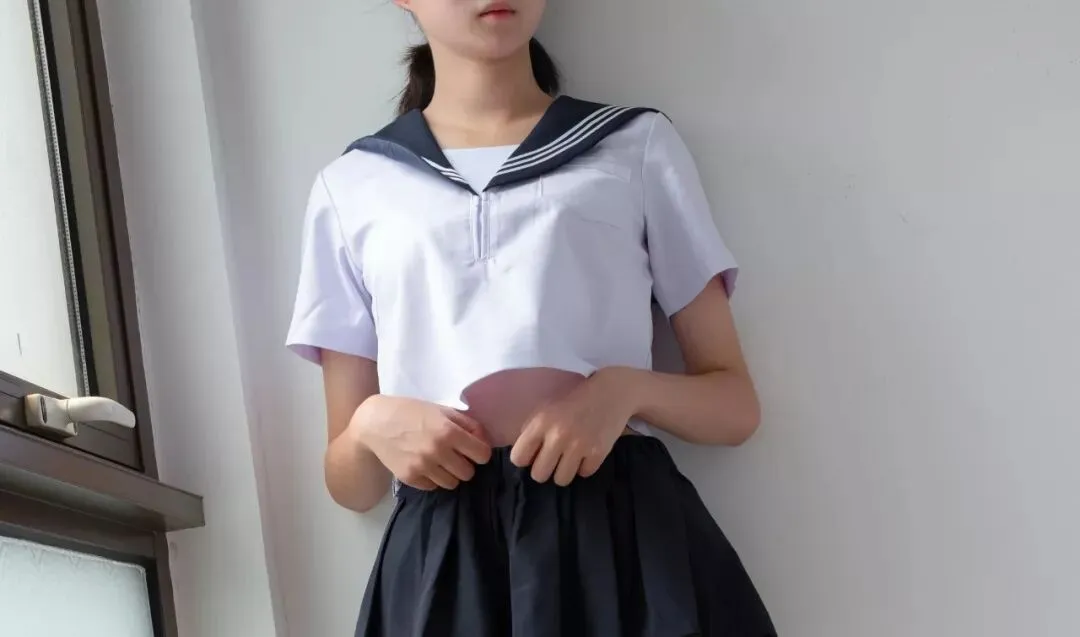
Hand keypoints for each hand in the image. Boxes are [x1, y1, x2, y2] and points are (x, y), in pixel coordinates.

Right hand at [352, 395, 491, 490]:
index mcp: (449, 431)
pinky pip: (433, 487)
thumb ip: (467, 425)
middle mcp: (438, 451)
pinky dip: (433, 478)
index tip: (473, 450)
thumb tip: (485, 441)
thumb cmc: (412, 412)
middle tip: (455, 456)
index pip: (482, 455)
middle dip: (465, 464)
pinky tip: (425, 465)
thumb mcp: (442, 410)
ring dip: (450, 474)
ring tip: (440, 462)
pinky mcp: (410, 478)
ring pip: (452, 483)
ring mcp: (423, 466)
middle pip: (468, 473)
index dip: (480, 452)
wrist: (376, 423)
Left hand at [510, 367, 638, 485]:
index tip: (533, 455)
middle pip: (539, 475)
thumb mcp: (546, 410)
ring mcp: (579, 445)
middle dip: (545, 469)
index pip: (518, 458)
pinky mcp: (598, 453)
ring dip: (564, 471)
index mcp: (540, 423)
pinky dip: (585, 466)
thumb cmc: (573, 403)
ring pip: (561, 480)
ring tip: (570, 458)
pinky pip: (583, 474)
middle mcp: (557, 435)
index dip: (525, 459)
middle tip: (553, 459)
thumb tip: (521, 458)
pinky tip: (587, 452)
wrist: (610, 393)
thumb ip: (531, 432)